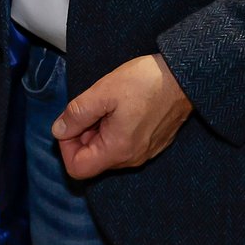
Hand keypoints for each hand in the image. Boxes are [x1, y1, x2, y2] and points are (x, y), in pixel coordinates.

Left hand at [54, 54, 191, 179]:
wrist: (185, 76)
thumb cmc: (145, 82)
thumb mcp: (103, 92)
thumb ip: (77, 114)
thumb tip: (59, 130)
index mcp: (117, 150)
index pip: (77, 168)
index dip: (66, 146)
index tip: (72, 121)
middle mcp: (131, 159)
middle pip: (92, 159)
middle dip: (82, 135)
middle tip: (91, 106)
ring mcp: (144, 153)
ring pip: (107, 151)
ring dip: (98, 131)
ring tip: (108, 105)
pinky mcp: (153, 144)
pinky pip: (123, 145)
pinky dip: (114, 130)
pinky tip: (122, 108)